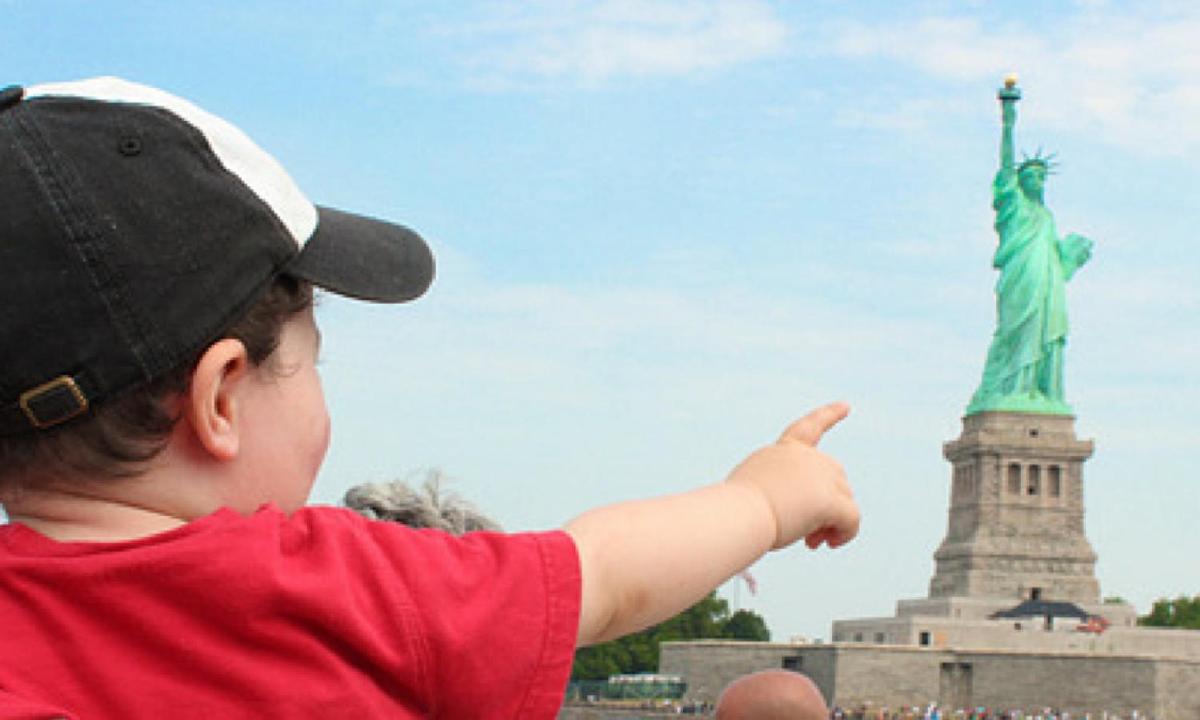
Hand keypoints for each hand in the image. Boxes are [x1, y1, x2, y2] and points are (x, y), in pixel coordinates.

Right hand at [726, 402, 858, 550]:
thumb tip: (807, 510)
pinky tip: (830, 544)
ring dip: (832, 523)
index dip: (829, 415)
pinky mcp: (829, 500)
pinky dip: (846, 534)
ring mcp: (819, 475)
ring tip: (812, 542)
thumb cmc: (736, 510)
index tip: (846, 406)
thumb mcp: (756, 490)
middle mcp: (805, 457)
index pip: (809, 427)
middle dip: (828, 505)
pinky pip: (851, 519)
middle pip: (835, 477)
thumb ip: (780, 490)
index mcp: (783, 451)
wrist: (736, 515)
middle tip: (809, 535)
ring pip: (845, 500)